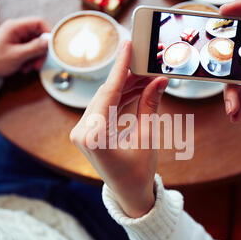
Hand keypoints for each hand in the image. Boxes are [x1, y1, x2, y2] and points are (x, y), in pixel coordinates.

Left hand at [0, 17, 50, 76]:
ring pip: (35, 45)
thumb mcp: (17, 55)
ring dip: (35, 58)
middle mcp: (16, 30)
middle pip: (38, 36)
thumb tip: (48, 42)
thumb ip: (34, 48)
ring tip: (29, 68)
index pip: (38, 22)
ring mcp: (16, 38)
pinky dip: (29, 60)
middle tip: (39, 63)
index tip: (52, 46)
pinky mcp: (15, 46)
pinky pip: (28, 51)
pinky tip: (24, 68)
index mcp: (15, 27)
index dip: (48, 33)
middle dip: (41, 51)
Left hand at [70, 41, 168, 217]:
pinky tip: (136, 88)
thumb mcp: (147, 137)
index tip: (127, 45)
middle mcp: (82, 132)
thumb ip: (149, 105)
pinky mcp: (85, 131)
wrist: (127, 194)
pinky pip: (103, 107)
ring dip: (126, 86)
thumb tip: (159, 80)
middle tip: (147, 60)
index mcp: (95, 137)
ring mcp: (81, 132)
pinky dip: (119, 98)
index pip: (109, 93)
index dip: (121, 67)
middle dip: (129, 76)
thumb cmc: (138, 172)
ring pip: (105, 98)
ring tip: (148, 76)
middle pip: (106, 93)